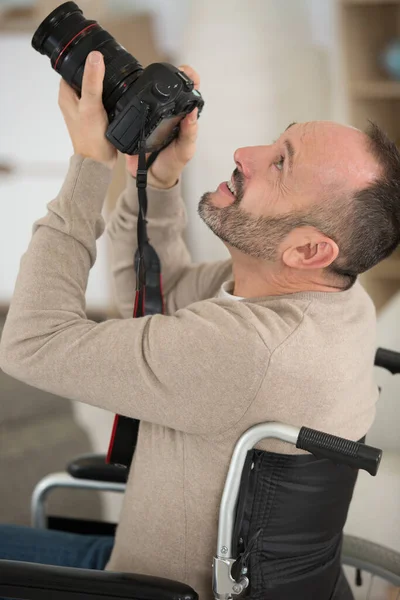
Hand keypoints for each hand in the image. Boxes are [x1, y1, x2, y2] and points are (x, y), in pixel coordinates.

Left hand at [58, 51, 116, 169]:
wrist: (99, 163)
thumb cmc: (90, 138)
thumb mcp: (91, 105)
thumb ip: (92, 80)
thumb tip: (95, 57)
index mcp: (66, 94)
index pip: (72, 67)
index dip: (84, 60)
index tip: (98, 55)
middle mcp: (73, 100)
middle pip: (84, 76)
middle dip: (97, 71)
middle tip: (110, 66)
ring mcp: (84, 108)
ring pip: (94, 87)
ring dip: (104, 84)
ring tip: (115, 80)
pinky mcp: (94, 116)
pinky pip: (101, 99)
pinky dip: (108, 96)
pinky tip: (117, 96)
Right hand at [125, 65, 199, 188]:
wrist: (151, 177)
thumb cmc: (172, 164)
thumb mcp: (184, 151)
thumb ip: (189, 133)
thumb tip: (192, 112)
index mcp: (183, 116)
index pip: (190, 90)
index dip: (190, 77)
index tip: (186, 71)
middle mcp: (168, 111)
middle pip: (170, 85)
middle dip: (169, 73)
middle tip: (166, 71)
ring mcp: (152, 114)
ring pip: (150, 91)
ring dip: (148, 82)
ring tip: (147, 78)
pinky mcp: (136, 119)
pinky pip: (133, 105)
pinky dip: (132, 97)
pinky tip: (132, 92)